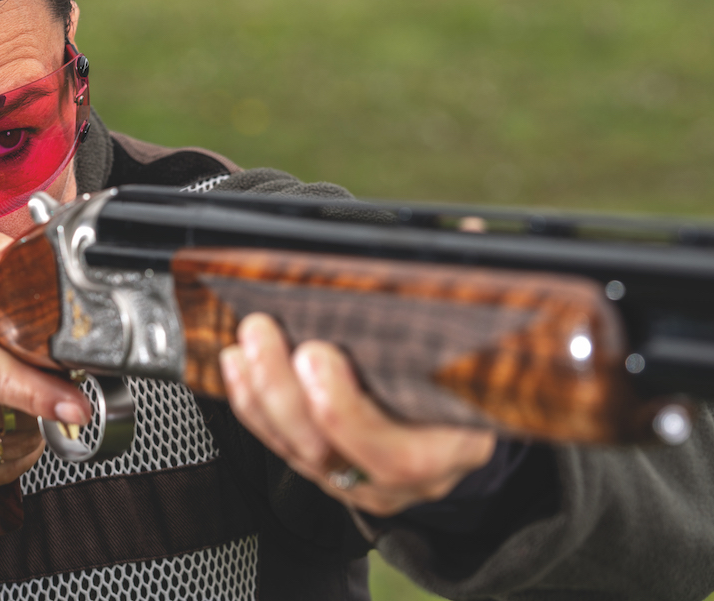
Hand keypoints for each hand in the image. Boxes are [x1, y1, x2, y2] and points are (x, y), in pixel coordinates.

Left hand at [219, 313, 495, 516]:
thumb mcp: (476, 339)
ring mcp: (362, 480)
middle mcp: (406, 477)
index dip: (349, 415)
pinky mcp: (327, 471)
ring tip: (248, 340)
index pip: (399, 455)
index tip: (317, 355)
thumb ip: (467, 292)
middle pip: (334, 455)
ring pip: (299, 452)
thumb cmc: (468, 369)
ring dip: (262, 394)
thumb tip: (470, 232)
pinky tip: (237, 362)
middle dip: (287, 394)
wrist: (462, 421)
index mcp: (454, 447)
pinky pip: (279, 445)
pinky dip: (252, 404)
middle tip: (264, 332)